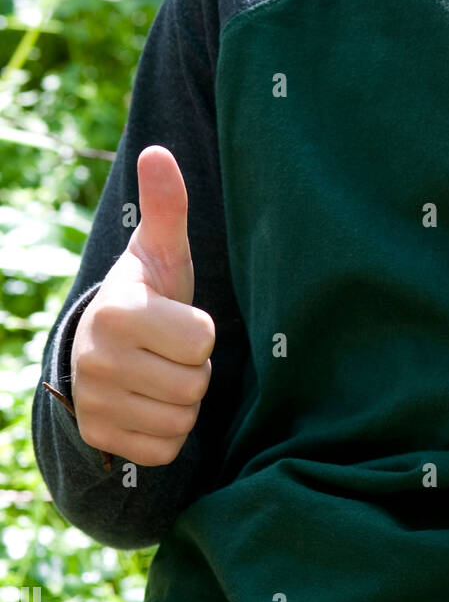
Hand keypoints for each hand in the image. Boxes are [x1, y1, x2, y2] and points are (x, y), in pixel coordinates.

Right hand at [70, 145, 214, 466]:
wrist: (103, 346)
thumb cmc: (149, 294)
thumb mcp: (160, 250)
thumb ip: (167, 205)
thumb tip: (157, 151)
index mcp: (117, 311)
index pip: (202, 339)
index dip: (201, 331)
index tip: (177, 320)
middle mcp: (96, 360)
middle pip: (194, 384)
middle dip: (194, 369)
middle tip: (170, 350)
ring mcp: (93, 404)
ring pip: (181, 420)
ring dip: (184, 402)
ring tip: (161, 373)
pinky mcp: (99, 439)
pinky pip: (165, 450)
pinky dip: (168, 433)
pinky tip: (151, 405)